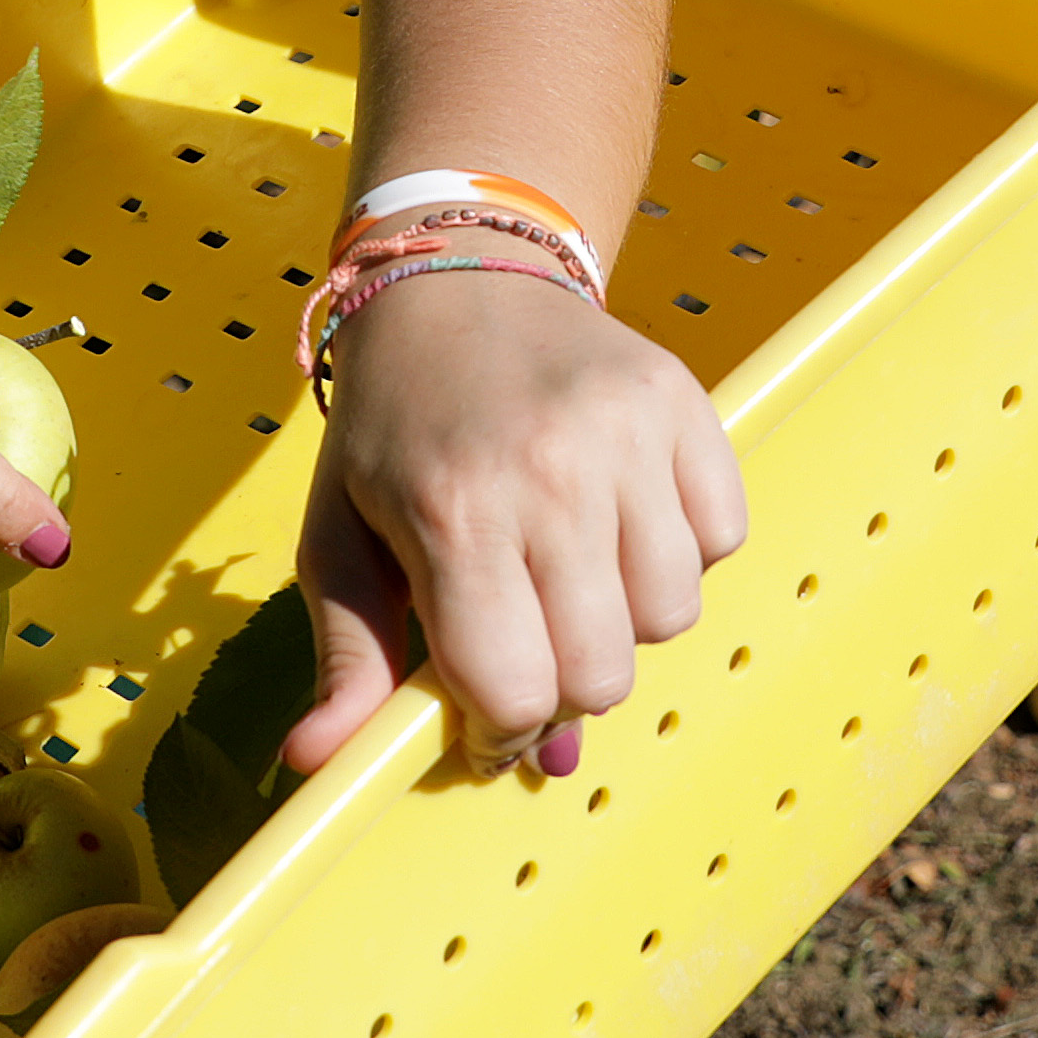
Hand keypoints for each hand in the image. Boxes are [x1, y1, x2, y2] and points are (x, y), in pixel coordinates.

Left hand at [293, 269, 748, 773]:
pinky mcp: (685, 405)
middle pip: (600, 673)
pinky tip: (622, 521)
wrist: (461, 276)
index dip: (500, 730)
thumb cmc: (393, 421)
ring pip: (670, 616)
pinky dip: (679, 553)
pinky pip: (721, 539)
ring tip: (572, 572)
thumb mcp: (339, 535)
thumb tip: (316, 761)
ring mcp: (628, 436)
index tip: (486, 717)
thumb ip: (344, 656)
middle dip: (561, 685)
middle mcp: (549, 474)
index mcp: (451, 512)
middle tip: (527, 642)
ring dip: (623, 620)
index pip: (513, 690)